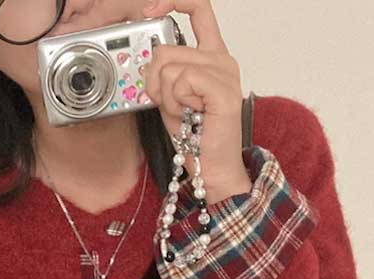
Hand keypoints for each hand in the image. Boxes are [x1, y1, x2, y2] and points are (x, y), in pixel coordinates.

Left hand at [141, 0, 252, 201]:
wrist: (211, 167)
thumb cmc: (194, 137)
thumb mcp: (170, 98)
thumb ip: (163, 73)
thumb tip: (149, 57)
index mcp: (211, 55)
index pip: (198, 9)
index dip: (172, 2)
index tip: (149, 10)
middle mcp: (221, 58)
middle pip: (165, 49)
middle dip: (156, 83)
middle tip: (174, 106)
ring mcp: (225, 71)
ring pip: (169, 67)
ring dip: (167, 97)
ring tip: (186, 113)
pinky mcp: (223, 88)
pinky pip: (182, 80)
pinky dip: (177, 102)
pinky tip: (192, 115)